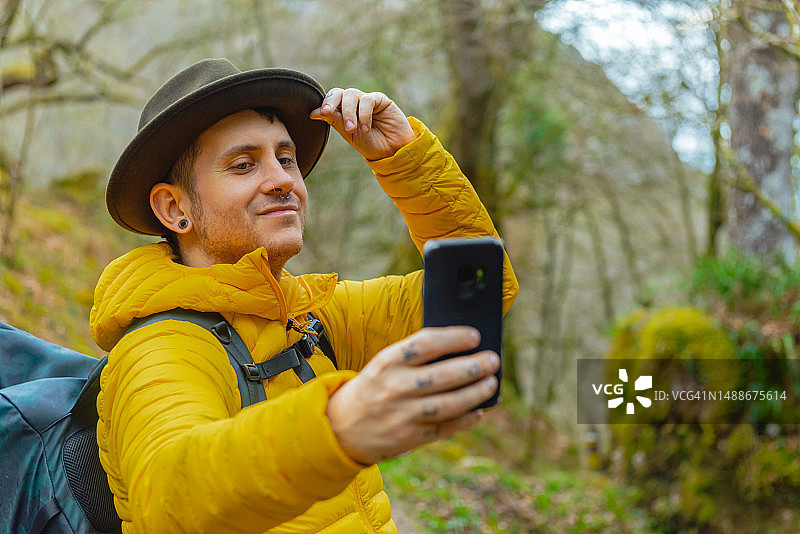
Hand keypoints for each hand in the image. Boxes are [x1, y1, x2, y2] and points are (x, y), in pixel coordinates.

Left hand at [310, 87, 415, 160]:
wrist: (392, 151)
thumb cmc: (370, 144)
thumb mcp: (349, 134)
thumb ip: (334, 121)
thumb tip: (313, 112)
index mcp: (344, 111)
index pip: (331, 100)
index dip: (323, 104)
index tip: (314, 114)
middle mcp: (355, 103)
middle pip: (339, 93)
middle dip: (331, 102)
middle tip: (327, 113)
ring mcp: (367, 100)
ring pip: (351, 95)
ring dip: (349, 113)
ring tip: (352, 129)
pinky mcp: (381, 100)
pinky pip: (368, 100)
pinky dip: (364, 114)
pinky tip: (366, 128)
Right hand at [326, 327, 499, 464]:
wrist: (340, 427)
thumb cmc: (372, 388)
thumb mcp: (384, 364)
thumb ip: (415, 356)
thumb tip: (459, 351)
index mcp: (387, 362)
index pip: (426, 344)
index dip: (454, 338)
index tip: (474, 336)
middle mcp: (395, 387)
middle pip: (443, 375)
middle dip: (474, 366)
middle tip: (492, 360)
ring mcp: (402, 414)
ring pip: (449, 403)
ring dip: (475, 393)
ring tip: (490, 383)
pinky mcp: (409, 437)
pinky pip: (444, 428)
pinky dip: (465, 419)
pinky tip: (478, 411)